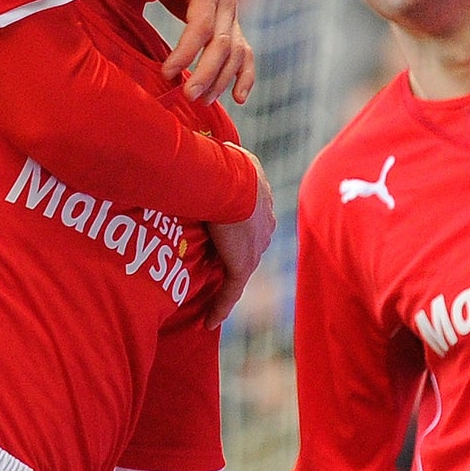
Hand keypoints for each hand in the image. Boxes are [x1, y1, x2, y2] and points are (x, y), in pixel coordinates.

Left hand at [148, 0, 256, 105]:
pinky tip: (238, 98)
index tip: (166, 73)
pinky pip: (245, 56)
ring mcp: (233, 17)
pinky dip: (245, 77)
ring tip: (200, 101)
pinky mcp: (233, 30)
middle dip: (206, 73)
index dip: (186, 50)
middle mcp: (227, 2)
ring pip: (235, 54)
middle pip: (222, 44)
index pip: (202, 24)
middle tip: (187, 96)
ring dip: (221, 80)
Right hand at [204, 146, 274, 329]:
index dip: (236, 225)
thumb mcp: (224, 152)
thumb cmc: (221, 161)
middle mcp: (264, 225)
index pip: (250, 217)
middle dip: (234, 252)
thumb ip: (219, 155)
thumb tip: (207, 147)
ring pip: (239, 268)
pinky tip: (208, 323)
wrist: (228, 181)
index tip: (221, 230)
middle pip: (249, 243)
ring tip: (204, 291)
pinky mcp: (242, 265)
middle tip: (209, 260)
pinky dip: (219, 308)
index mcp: (261, 198)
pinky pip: (230, 293)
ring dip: (224, 279)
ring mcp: (254, 248)